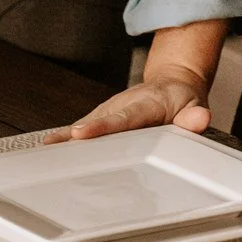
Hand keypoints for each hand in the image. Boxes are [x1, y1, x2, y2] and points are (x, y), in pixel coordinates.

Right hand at [42, 66, 209, 143]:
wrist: (172, 82)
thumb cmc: (182, 99)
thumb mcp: (194, 106)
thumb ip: (194, 116)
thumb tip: (199, 120)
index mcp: (142, 104)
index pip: (120, 118)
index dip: (100, 127)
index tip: (81, 134)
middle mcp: (119, 105)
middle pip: (94, 124)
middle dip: (73, 138)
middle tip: (51, 152)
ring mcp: (107, 111)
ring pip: (83, 127)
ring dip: (64, 141)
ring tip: (42, 158)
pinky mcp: (100, 118)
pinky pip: (81, 130)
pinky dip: (64, 141)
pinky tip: (46, 153)